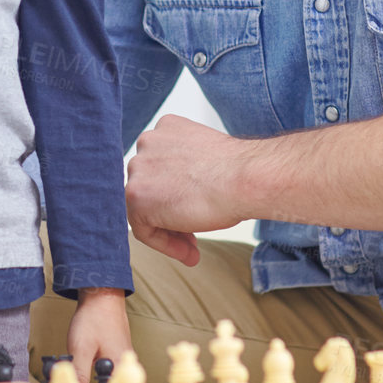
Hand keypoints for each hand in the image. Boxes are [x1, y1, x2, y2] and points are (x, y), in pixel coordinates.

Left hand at [64, 288, 130, 382]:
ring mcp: (121, 356)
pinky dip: (94, 367)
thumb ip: (80, 376)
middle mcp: (125, 364)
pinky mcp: (116, 350)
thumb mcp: (82, 349)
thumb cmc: (94, 318)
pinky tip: (86, 360)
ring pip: (107, 377)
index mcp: (120, 367)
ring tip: (81, 370)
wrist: (101, 293)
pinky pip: (107, 366)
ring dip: (93, 379)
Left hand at [124, 114, 249, 266]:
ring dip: (169, 231)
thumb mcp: (207, 161)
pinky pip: (143, 229)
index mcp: (166, 128)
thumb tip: (178, 195)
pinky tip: (191, 253)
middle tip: (194, 237)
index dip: (177, 194)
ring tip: (193, 249)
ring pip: (144, 209)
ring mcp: (138, 168)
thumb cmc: (239, 171)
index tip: (196, 212)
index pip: (160, 168)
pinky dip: (165, 245)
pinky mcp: (136, 195)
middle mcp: (147, 142)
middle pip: (150, 187)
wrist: (246, 179)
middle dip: (171, 213)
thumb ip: (185, 170)